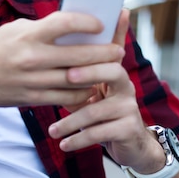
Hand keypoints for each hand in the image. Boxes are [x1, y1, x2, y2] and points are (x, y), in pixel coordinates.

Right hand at [0, 11, 124, 107]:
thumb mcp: (16, 30)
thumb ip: (43, 29)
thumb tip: (73, 28)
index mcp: (29, 35)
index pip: (66, 23)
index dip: (88, 23)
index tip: (101, 25)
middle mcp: (32, 57)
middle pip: (80, 55)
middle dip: (105, 53)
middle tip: (118, 51)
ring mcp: (33, 80)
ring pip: (77, 80)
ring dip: (98, 75)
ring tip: (109, 70)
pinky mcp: (32, 98)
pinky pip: (66, 98)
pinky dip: (82, 93)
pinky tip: (90, 88)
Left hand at [47, 10, 157, 169]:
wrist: (130, 144)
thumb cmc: (103, 114)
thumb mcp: (91, 94)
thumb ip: (76, 79)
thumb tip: (48, 61)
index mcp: (115, 74)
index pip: (110, 51)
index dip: (105, 39)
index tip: (87, 33)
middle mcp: (126, 86)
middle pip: (114, 71)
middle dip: (90, 71)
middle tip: (67, 75)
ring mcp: (129, 107)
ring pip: (96, 110)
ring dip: (70, 122)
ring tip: (52, 131)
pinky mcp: (129, 129)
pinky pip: (99, 132)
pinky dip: (78, 139)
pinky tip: (64, 144)